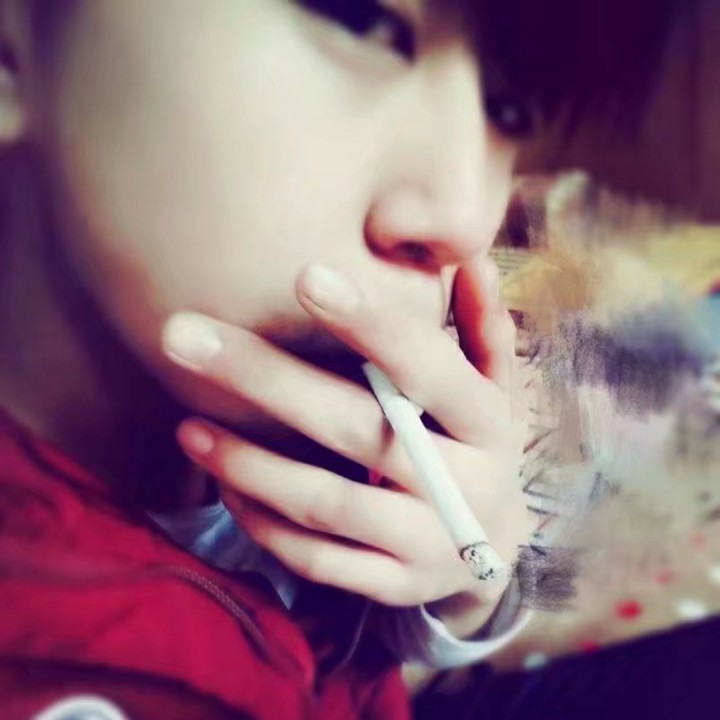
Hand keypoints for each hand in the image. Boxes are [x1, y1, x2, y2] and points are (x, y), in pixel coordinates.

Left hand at [163, 258, 531, 634]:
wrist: (493, 548)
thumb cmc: (479, 447)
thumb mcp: (495, 388)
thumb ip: (481, 327)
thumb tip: (469, 260)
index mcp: (488, 424)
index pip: (428, 367)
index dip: (369, 323)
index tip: (304, 277)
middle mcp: (462, 486)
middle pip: (356, 428)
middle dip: (267, 379)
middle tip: (182, 336)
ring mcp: (427, 544)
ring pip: (324, 502)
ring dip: (248, 463)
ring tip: (187, 428)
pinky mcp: (393, 586)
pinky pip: (317, 560)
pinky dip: (264, 524)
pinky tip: (223, 485)